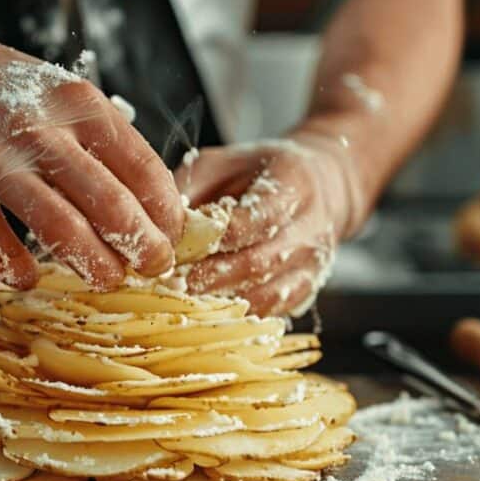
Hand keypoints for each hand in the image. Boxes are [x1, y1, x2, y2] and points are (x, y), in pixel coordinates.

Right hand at [0, 0, 181, 289]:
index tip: (171, 238)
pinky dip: (20, 271)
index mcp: (77, 103)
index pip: (143, 166)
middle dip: (142, 247)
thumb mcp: (53, 93)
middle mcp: (41, 129)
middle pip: (111, 204)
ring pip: (62, 229)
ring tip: (107, 281)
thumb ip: (96, 137)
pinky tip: (31, 278)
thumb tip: (145, 200)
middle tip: (154, 269)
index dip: (165, 212)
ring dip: (93, 265)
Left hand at [173, 131, 363, 316]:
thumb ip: (193, 185)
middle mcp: (310, 229)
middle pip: (258, 262)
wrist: (323, 187)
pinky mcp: (307, 289)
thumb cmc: (261, 173)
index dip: (215, 238)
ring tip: (185, 305)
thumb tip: (156, 217)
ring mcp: (312, 264)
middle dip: (211, 276)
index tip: (177, 248)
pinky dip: (241, 318)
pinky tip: (209, 317)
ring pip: (267, 294)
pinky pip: (273, 311)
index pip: (254, 219)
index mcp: (293, 186)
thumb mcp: (226, 162)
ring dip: (224, 303)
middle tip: (172, 284)